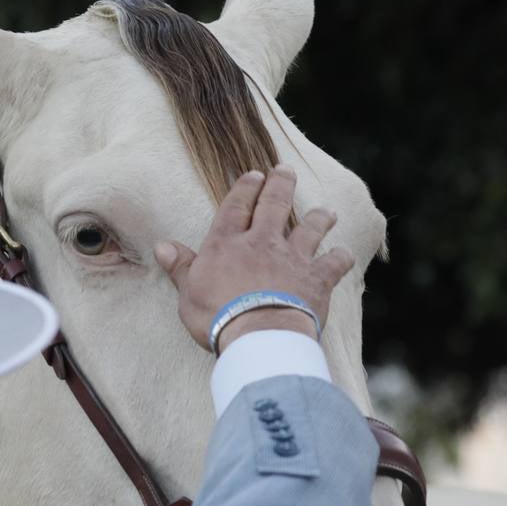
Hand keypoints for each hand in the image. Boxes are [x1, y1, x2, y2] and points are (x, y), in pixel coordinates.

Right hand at [154, 167, 354, 352]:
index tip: (253, 174)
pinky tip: (344, 255)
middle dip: (280, 185)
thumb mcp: (188, 293)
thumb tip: (162, 246)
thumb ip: (180, 267)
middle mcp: (261, 243)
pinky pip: (334, 263)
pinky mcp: (316, 279)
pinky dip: (340, 258)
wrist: (259, 335)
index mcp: (226, 245)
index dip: (244, 188)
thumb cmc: (217, 317)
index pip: (235, 207)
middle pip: (273, 206)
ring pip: (309, 229)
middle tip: (285, 170)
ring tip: (326, 211)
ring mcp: (292, 259)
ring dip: (318, 218)